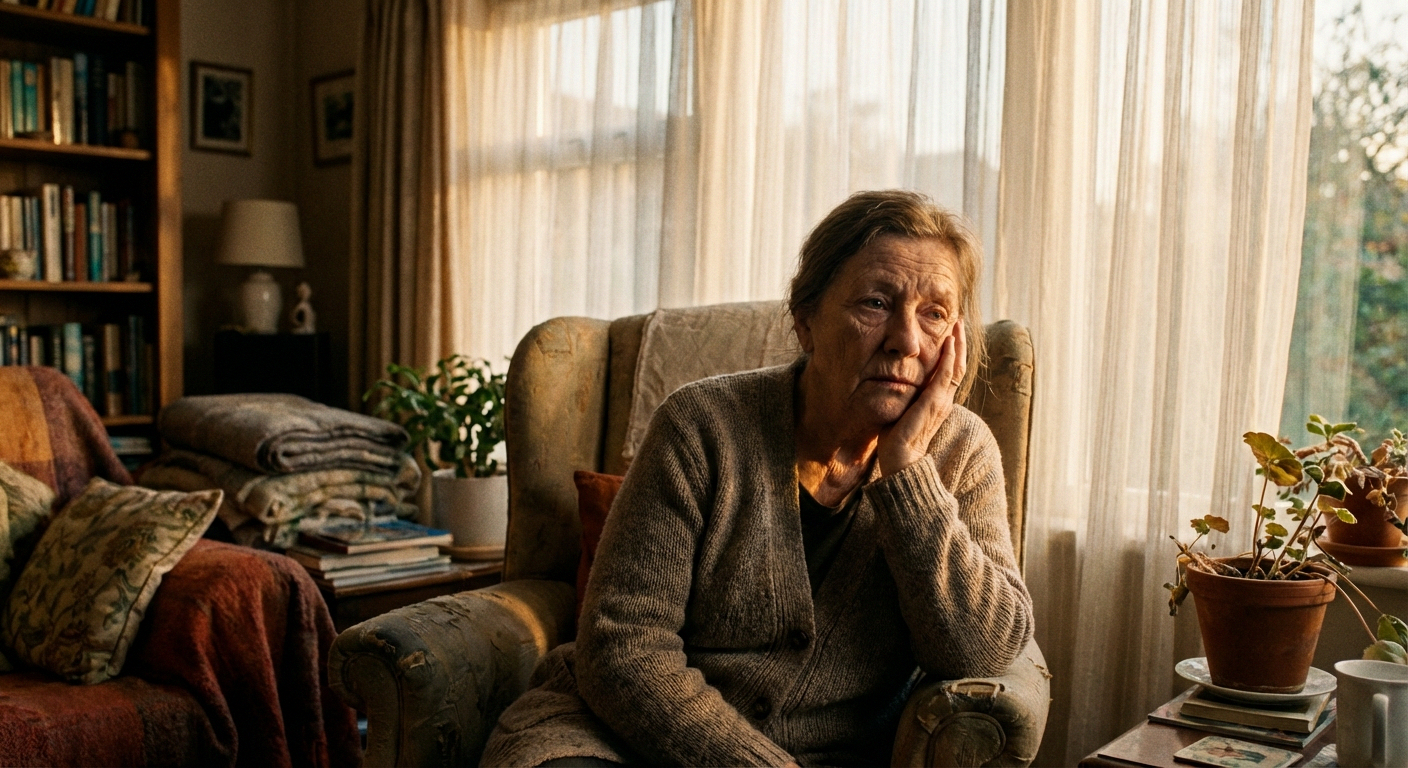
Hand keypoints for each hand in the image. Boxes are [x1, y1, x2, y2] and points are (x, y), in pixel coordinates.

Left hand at [877, 319, 965, 476]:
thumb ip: (903, 396)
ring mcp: (942, 401)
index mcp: (937, 402)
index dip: (952, 352)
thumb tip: (891, 381)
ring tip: (958, 324)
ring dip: (958, 343)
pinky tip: (950, 341)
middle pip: (958, 365)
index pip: (949, 372)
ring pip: (956, 366)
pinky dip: (950, 357)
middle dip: (959, 342)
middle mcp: (944, 399)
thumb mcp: (901, 410)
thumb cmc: (896, 440)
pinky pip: (946, 375)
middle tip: (959, 321)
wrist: (901, 461)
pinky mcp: (935, 402)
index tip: (950, 334)